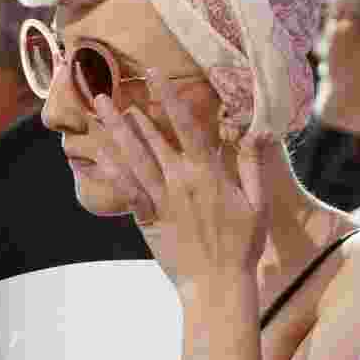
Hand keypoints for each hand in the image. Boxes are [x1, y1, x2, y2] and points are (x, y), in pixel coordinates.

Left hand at [94, 70, 272, 293]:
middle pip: (151, 139)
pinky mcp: (150, 219)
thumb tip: (260, 129)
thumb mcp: (258, 203)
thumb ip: (253, 165)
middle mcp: (181, 181)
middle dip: (129, 112)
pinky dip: (114, 174)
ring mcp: (162, 200)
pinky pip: (128, 192)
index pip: (187, 126)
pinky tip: (99, 156)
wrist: (218, 284)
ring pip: (135, 159)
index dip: (170, 98)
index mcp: (208, 174)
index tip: (155, 74)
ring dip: (115, 133)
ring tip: (101, 111)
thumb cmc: (243, 246)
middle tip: (106, 90)